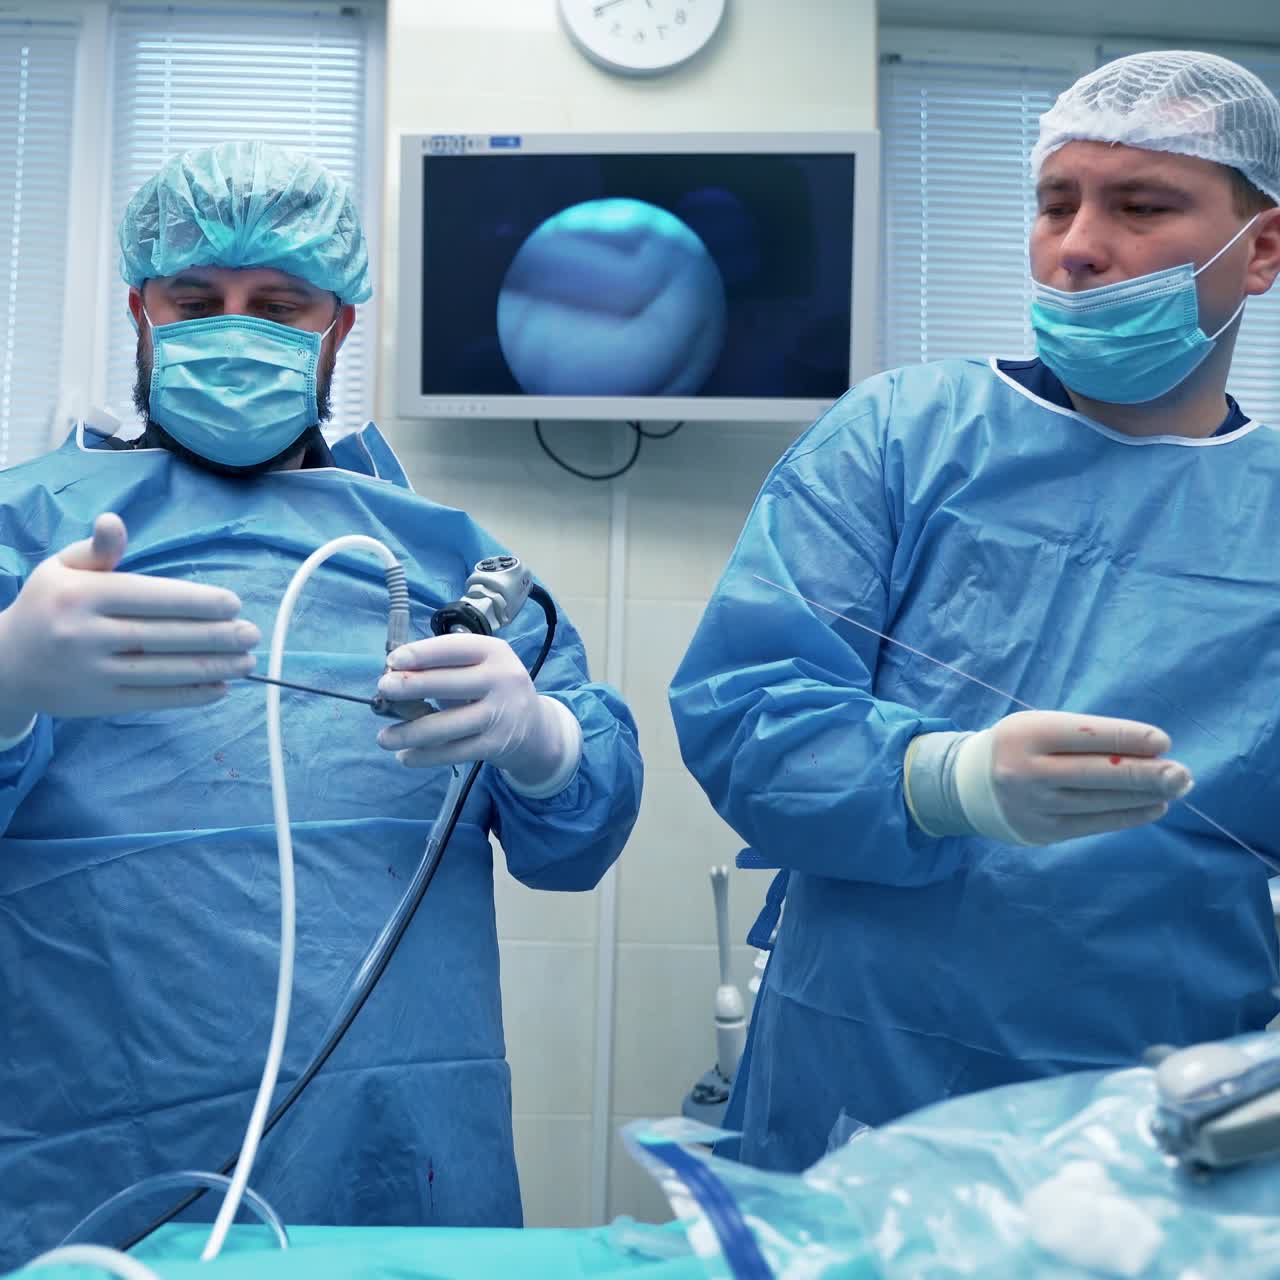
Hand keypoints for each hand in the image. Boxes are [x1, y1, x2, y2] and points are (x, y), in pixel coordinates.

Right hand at [0, 512, 257, 732]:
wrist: (3, 664)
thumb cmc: (46, 606)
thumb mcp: (61, 569)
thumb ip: (98, 550)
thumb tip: (114, 522)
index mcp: (80, 594)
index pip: (151, 597)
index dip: (196, 603)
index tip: (233, 605)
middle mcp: (84, 633)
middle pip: (163, 635)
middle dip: (215, 637)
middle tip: (252, 635)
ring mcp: (90, 671)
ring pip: (163, 670)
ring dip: (212, 667)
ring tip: (247, 662)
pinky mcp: (97, 702)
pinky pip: (152, 698)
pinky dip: (189, 695)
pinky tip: (220, 687)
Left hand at [375, 633, 577, 790]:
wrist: (533, 726)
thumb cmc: (490, 688)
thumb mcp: (478, 666)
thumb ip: (443, 668)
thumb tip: (394, 678)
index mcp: (495, 652)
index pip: (453, 649)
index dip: (420, 654)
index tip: (392, 661)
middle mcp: (502, 679)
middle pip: (446, 684)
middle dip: (409, 687)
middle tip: (383, 690)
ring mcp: (501, 714)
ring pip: (444, 726)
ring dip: (408, 733)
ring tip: (384, 738)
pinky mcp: (496, 744)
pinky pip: (452, 753)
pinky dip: (424, 756)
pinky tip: (405, 756)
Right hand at [955, 709, 1192, 844]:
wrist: (972, 784)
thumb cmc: (1024, 747)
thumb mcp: (1043, 727)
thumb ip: (1088, 737)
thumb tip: (1152, 753)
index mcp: (1028, 733)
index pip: (1087, 735)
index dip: (1128, 738)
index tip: (1162, 742)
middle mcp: (1026, 770)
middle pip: (1098, 773)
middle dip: (1146, 773)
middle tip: (1182, 774)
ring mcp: (1033, 804)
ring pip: (1100, 801)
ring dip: (1144, 795)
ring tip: (1175, 788)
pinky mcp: (1040, 830)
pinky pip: (1094, 824)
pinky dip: (1128, 816)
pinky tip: (1152, 807)